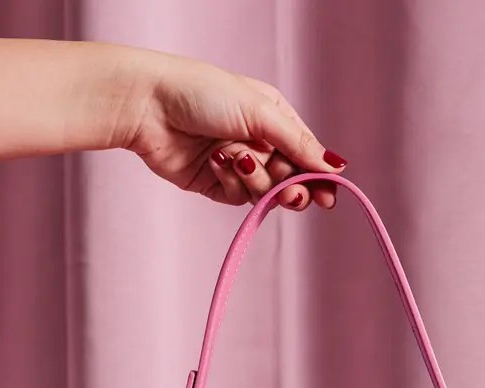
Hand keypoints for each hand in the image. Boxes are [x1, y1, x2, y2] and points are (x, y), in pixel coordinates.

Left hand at [124, 52, 346, 211]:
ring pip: (263, 192)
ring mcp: (237, 166)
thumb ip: (298, 143)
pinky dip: (230, 182)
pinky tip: (215, 161)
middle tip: (289, 193)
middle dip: (289, 187)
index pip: (306, 155)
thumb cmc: (202, 93)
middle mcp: (258, 142)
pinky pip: (237, 197)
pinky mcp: (215, 185)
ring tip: (236, 160)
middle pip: (289, 180)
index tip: (327, 197)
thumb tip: (336, 166)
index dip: (318, 178)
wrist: (148, 106)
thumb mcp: (259, 112)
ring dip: (254, 180)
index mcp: (274, 118)